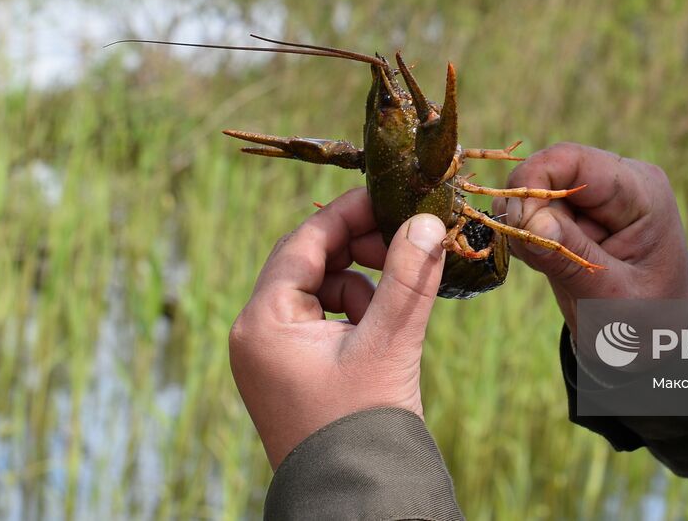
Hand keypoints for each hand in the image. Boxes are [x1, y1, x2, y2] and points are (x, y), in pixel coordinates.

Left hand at [227, 188, 446, 468]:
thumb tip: (428, 220)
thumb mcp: (388, 342)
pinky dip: (358, 314)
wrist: (357, 500)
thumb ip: (407, 276)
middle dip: (361, 251)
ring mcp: (275, 355)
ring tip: (396, 309)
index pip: (304, 242)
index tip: (393, 197)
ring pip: (322, 289)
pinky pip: (326, 320)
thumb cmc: (362, 424)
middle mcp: (258, 334)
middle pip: (310, 262)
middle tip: (407, 244)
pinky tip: (385, 332)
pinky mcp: (296, 372)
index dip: (350, 214)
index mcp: (263, 322)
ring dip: (363, 285)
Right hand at [500, 142, 687, 329]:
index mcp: (641, 193)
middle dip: (527, 211)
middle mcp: (617, 182)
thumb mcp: (615, 298)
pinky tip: (546, 263)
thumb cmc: (647, 318)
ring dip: (524, 226)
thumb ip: (573, 259)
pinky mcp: (573, 213)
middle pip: (549, 171)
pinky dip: (525, 235)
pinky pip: (532, 209)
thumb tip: (530, 221)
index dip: (535, 182)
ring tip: (548, 267)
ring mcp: (593, 197)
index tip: (517, 224)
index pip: (575, 162)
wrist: (654, 334)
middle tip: (528, 255)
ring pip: (534, 190)